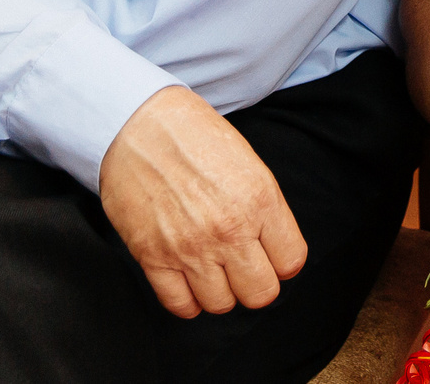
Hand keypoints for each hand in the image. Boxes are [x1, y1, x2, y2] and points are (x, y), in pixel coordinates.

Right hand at [99, 84, 307, 317]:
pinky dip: (188, 301)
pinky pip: (180, 305)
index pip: (291, 261)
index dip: (282, 262)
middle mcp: (229, 230)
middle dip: (256, 284)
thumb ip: (265, 209)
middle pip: (260, 293)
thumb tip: (274, 248)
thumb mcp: (249, 163)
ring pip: (221, 305)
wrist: (138, 125)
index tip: (271, 255)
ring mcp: (190, 248)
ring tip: (214, 270)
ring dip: (221, 292)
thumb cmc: (195, 137)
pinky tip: (189, 281)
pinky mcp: (153, 258)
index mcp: (260, 200)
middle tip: (244, 267)